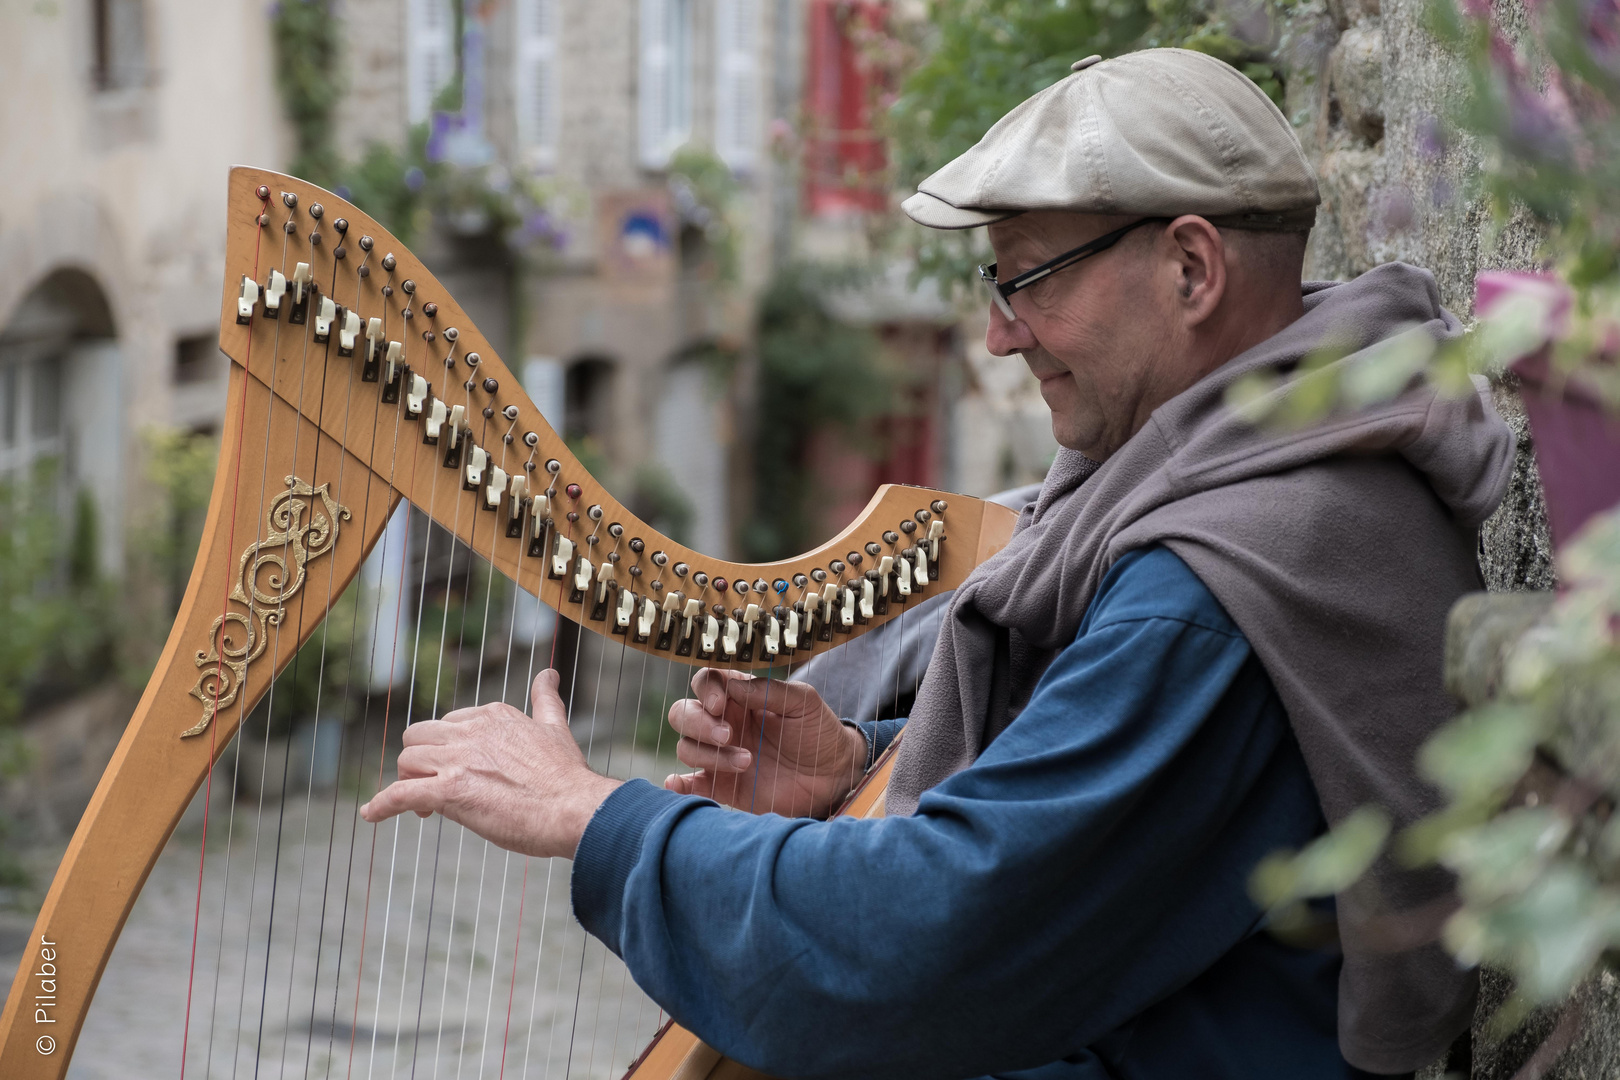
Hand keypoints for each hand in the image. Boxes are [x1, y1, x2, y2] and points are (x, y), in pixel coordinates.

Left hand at [360, 669, 620, 857]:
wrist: (574, 809)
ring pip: (408, 762)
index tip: (461, 771)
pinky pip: (400, 795)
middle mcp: (471, 731)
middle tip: (435, 788)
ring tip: (423, 809)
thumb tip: (549, 673)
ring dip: (408, 784)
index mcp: (492, 715)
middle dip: (421, 762)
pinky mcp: (448, 791)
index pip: (450, 725)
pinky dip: (381, 805)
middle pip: (419, 738)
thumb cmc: (566, 777)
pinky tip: (370, 814)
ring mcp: (458, 760)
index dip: (449, 750)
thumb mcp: (555, 726)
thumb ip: (545, 699)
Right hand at [664, 669, 865, 817]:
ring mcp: (721, 756)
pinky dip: (678, 784)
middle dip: (699, 723)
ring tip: (747, 762)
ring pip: (687, 748)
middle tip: (729, 736)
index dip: (706, 690)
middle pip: (684, 714)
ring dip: (709, 755)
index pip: (706, 682)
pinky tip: (678, 783)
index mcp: (740, 698)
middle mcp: (724, 723)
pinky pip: (690, 784)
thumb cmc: (819, 732)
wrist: (834, 775)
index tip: (721, 704)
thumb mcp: (803, 701)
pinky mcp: (723, 787)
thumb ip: (768, 690)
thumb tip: (732, 685)